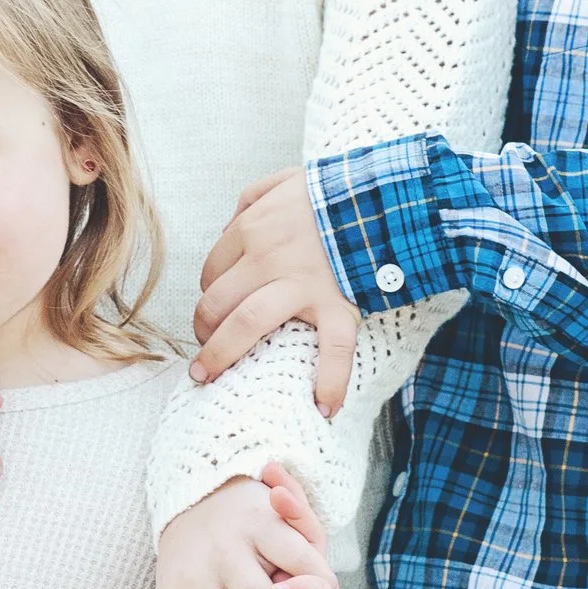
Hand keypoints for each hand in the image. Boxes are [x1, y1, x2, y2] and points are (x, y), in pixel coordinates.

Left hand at [192, 170, 360, 411]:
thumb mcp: (284, 181)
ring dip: (222, 354)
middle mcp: (268, 258)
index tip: (214, 311)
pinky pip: (333, 348)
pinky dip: (331, 381)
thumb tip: (231, 225)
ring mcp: (302, 284)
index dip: (209, 295)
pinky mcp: (338, 304)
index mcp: (253, 228)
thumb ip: (252, 198)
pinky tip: (325, 407)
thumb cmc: (334, 191)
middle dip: (203, 330)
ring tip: (209, 377)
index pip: (212, 270)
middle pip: (216, 301)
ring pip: (247, 323)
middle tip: (202, 350)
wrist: (385, 194)